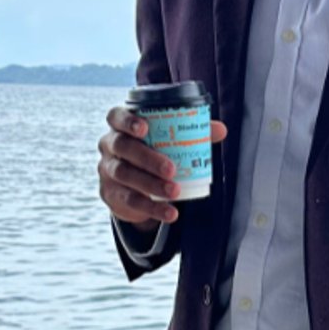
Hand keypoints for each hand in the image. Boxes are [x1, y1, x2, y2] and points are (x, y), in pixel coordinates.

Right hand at [98, 104, 225, 228]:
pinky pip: (130, 201)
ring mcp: (107, 169)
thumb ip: (192, 131)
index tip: (145, 129)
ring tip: (175, 192)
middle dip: (147, 158)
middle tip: (171, 169)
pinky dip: (152, 208)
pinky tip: (170, 213)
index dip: (127, 121)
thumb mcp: (168, 141)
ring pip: (125, 175)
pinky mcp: (110, 193)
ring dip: (151, 185)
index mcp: (121, 126)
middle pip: (122, 147)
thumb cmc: (154, 151)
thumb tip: (221, 130)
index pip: (116, 116)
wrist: (135, 186)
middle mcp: (109, 145)